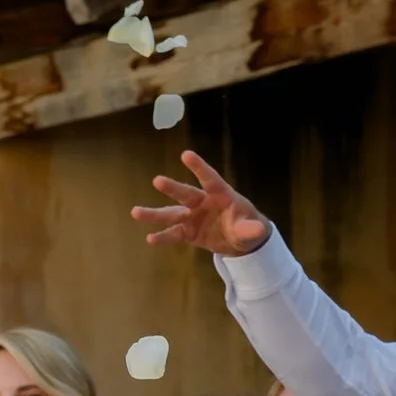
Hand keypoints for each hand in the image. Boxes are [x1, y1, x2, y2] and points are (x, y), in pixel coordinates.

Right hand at [133, 151, 271, 257]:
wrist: (238, 241)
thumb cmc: (246, 226)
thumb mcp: (252, 229)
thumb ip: (252, 228)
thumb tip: (260, 230)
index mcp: (221, 195)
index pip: (210, 179)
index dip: (199, 168)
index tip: (186, 154)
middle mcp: (203, 203)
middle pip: (186, 194)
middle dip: (172, 188)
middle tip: (157, 181)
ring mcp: (193, 217)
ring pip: (172, 214)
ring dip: (155, 214)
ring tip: (136, 212)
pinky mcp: (188, 233)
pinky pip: (173, 234)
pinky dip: (163, 237)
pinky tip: (150, 239)